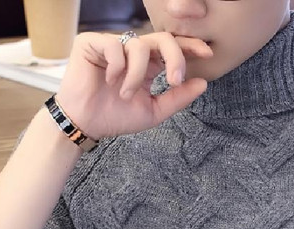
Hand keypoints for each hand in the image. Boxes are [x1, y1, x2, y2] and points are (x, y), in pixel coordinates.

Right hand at [54, 31, 213, 140]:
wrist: (86, 124)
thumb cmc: (116, 117)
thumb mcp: (154, 111)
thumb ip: (177, 98)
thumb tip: (203, 83)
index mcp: (148, 65)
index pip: (172, 48)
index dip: (190, 46)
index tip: (207, 53)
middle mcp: (132, 52)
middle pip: (163, 39)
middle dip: (175, 58)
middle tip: (175, 81)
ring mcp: (113, 44)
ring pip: (138, 46)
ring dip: (136, 75)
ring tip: (124, 94)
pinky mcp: (92, 42)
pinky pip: (115, 46)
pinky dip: (116, 67)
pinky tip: (108, 80)